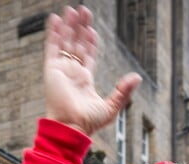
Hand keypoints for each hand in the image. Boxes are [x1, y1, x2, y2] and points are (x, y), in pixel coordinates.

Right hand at [43, 6, 140, 135]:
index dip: (89, 41)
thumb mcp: (111, 107)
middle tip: (83, 11)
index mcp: (84, 80)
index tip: (91, 29)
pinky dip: (52, 32)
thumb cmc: (89, 123)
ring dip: (67, 26)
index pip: (87, 55)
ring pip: (64, 42)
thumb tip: (137, 77)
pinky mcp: (51, 69)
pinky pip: (51, 47)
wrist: (71, 127)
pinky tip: (55, 19)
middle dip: (79, 28)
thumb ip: (123, 91)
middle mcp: (72, 72)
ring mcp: (61, 69)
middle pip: (75, 44)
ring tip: (71, 9)